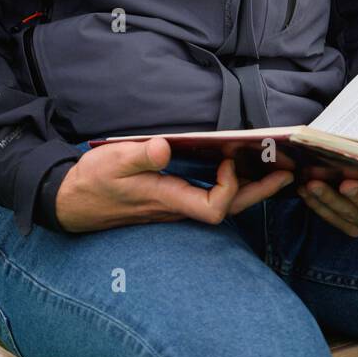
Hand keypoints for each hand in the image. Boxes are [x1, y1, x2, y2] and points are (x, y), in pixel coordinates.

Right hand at [55, 136, 292, 232]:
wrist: (69, 202)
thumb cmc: (92, 182)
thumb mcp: (112, 163)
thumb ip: (139, 156)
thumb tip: (165, 147)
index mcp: (167, 199)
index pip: (214, 209)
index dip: (230, 188)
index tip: (230, 160)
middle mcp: (177, 208)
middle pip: (229, 209)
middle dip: (260, 191)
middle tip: (288, 172)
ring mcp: (175, 206)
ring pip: (221, 205)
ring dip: (249, 188)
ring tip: (273, 168)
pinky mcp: (170, 200)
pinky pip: (209, 198)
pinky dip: (228, 185)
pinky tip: (236, 169)